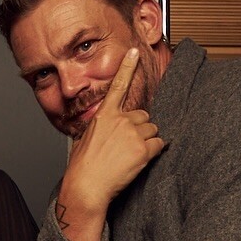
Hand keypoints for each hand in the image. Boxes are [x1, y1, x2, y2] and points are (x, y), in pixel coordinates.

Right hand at [58, 49, 164, 227]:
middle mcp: (120, 120)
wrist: (85, 188)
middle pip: (143, 116)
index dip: (127, 67)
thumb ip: (102, 128)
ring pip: (152, 130)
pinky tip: (137, 163)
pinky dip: (152, 153)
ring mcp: (132, 134)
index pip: (118, 86)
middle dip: (139, 129)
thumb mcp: (85, 141)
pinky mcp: (143, 149)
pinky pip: (158, 145)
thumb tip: (111, 129)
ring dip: (146, 142)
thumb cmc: (82, 169)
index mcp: (104, 116)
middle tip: (125, 148)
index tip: (134, 51)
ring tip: (128, 157)